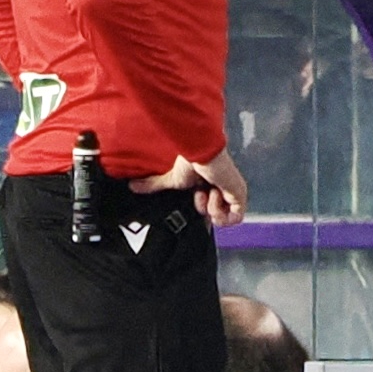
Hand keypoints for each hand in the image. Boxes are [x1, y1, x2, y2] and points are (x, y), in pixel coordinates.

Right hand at [131, 146, 247, 225]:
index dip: (201, 211)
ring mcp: (234, 193)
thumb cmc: (190, 162)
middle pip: (219, 215)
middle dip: (204, 210)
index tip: (193, 201)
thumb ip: (153, 185)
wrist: (202, 153)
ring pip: (227, 218)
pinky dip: (221, 213)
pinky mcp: (239, 195)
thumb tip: (132, 186)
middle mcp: (225, 190)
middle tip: (199, 196)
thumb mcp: (170, 180)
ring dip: (211, 209)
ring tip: (206, 192)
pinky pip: (236, 217)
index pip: (211, 209)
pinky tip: (213, 196)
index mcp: (212, 187)